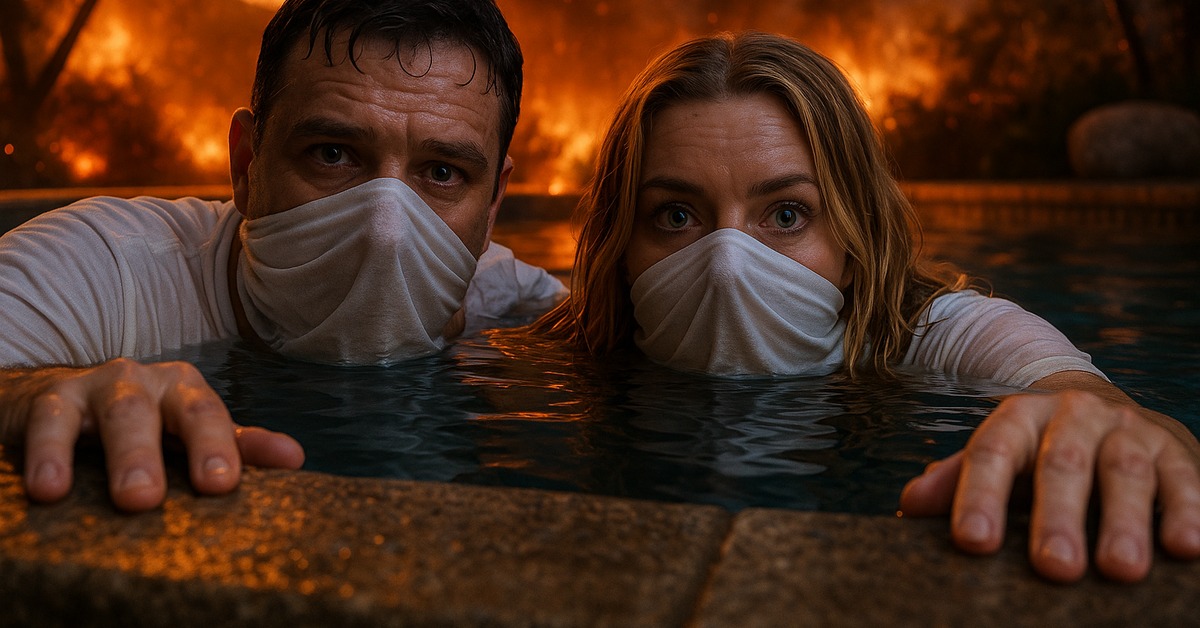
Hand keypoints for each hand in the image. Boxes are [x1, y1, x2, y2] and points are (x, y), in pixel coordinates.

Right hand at [1, 358, 304, 511]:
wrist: (62, 401)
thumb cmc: (143, 426)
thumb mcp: (187, 433)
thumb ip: (239, 445)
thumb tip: (295, 459)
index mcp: (186, 391)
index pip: (210, 417)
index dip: (219, 448)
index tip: (224, 485)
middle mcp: (148, 382)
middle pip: (166, 413)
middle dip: (171, 452)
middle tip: (161, 499)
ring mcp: (99, 388)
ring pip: (119, 415)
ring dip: (125, 455)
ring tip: (130, 498)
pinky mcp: (52, 401)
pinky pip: (51, 424)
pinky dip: (49, 455)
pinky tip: (49, 490)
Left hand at [900, 373, 1199, 582]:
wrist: (1107, 411)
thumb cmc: (1038, 452)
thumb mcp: (998, 459)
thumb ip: (956, 481)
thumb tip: (909, 508)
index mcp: (1020, 417)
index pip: (992, 452)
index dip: (979, 496)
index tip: (971, 542)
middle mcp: (1074, 417)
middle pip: (1062, 463)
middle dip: (1057, 517)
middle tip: (1053, 568)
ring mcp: (1128, 430)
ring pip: (1125, 470)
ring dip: (1124, 521)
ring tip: (1119, 569)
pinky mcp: (1177, 451)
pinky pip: (1185, 480)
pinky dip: (1188, 512)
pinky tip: (1185, 548)